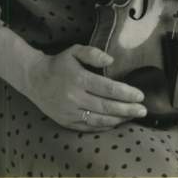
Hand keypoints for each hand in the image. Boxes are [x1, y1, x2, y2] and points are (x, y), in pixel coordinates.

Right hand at [25, 44, 146, 130]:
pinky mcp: (65, 122)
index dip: (125, 93)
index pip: (107, 88)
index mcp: (79, 79)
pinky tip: (115, 123)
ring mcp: (69, 112)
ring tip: (133, 116)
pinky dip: (103, 126)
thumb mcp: (75, 50)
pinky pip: (88, 127)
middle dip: (127, 109)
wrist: (34, 79)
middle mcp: (74, 98)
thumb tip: (112, 61)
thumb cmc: (59, 63)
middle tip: (143, 110)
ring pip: (98, 119)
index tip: (140, 95)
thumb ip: (93, 53)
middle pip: (106, 106)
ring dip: (118, 119)